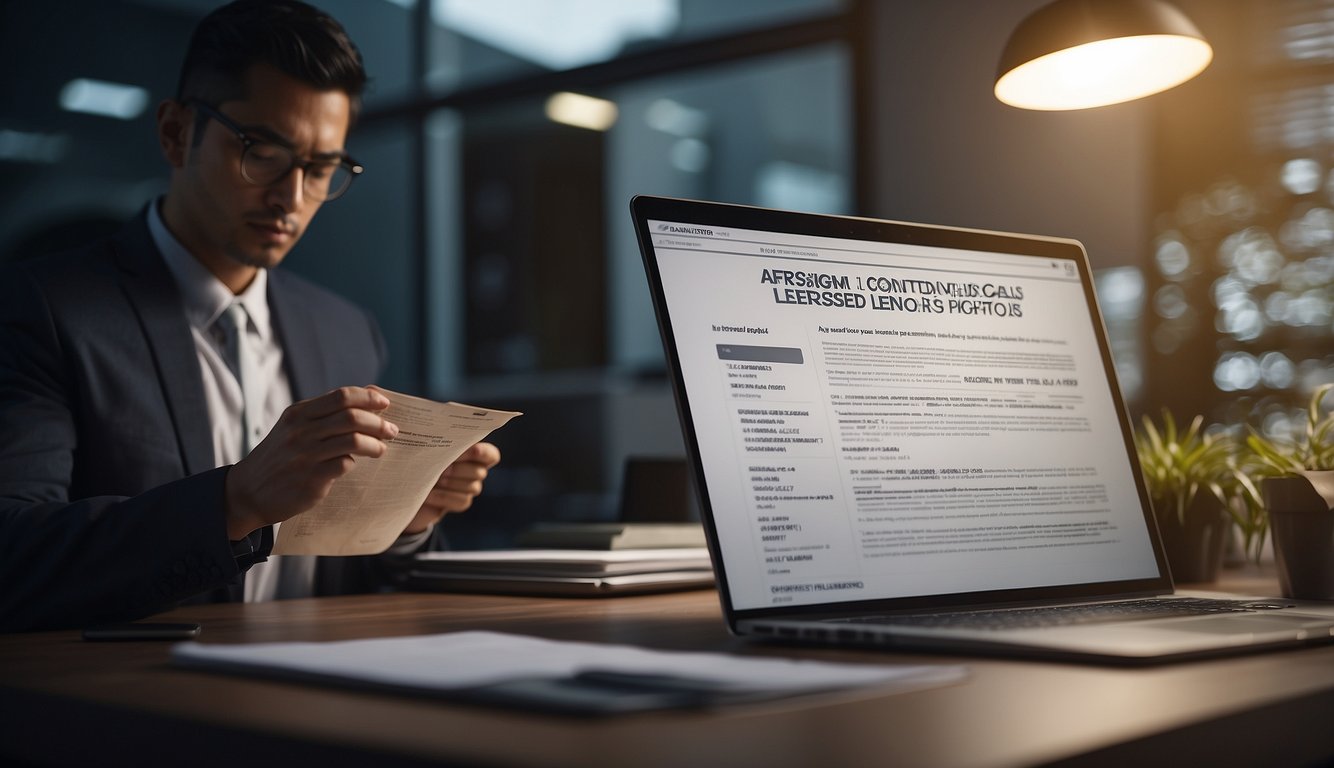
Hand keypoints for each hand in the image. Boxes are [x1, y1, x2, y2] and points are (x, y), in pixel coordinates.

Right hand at [224, 386, 397, 539]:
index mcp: (298, 413)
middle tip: (392, 430)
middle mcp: (301, 431)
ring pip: (353, 440)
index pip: (341, 396)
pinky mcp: (310, 479)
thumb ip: (326, 413)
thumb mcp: (294, 427)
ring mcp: (305, 455)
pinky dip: (355, 463)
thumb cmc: (280, 456)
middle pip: (351, 417)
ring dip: (375, 444)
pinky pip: (344, 465)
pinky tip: (356, 465)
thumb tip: (369, 393)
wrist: (247, 492)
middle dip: (378, 422)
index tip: (385, 403)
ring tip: (381, 448)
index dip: (368, 397)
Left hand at [402, 441, 500, 534]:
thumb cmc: (417, 460)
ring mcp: (469, 488)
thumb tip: (428, 430)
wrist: (405, 486)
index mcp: (471, 452)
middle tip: (442, 469)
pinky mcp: (460, 502)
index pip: (491, 455)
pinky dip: (444, 497)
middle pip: (480, 472)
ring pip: (473, 487)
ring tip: (434, 480)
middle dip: (460, 469)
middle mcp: (474, 470)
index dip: (484, 453)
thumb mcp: (423, 448)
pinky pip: (462, 501)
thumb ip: (432, 441)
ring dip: (452, 483)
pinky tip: (429, 495)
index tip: (472, 450)